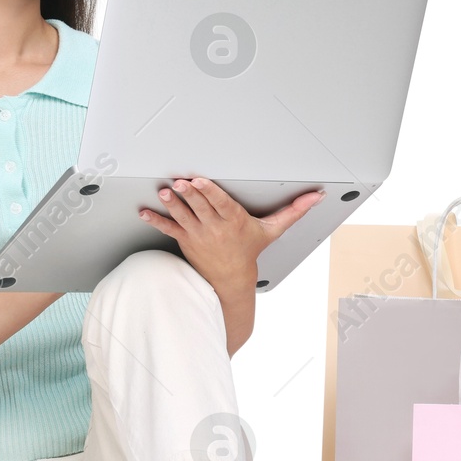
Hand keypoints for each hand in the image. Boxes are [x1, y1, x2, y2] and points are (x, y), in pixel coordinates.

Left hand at [138, 178, 324, 292]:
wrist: (231, 279)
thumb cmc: (249, 251)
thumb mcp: (273, 230)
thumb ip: (293, 211)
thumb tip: (316, 197)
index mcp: (234, 221)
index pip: (220, 203)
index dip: (209, 192)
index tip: (200, 181)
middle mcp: (215, 228)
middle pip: (200, 207)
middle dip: (189, 195)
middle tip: (179, 182)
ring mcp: (198, 234)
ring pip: (183, 216)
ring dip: (172, 204)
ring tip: (164, 192)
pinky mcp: (185, 240)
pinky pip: (168, 229)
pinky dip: (156, 220)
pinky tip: (144, 211)